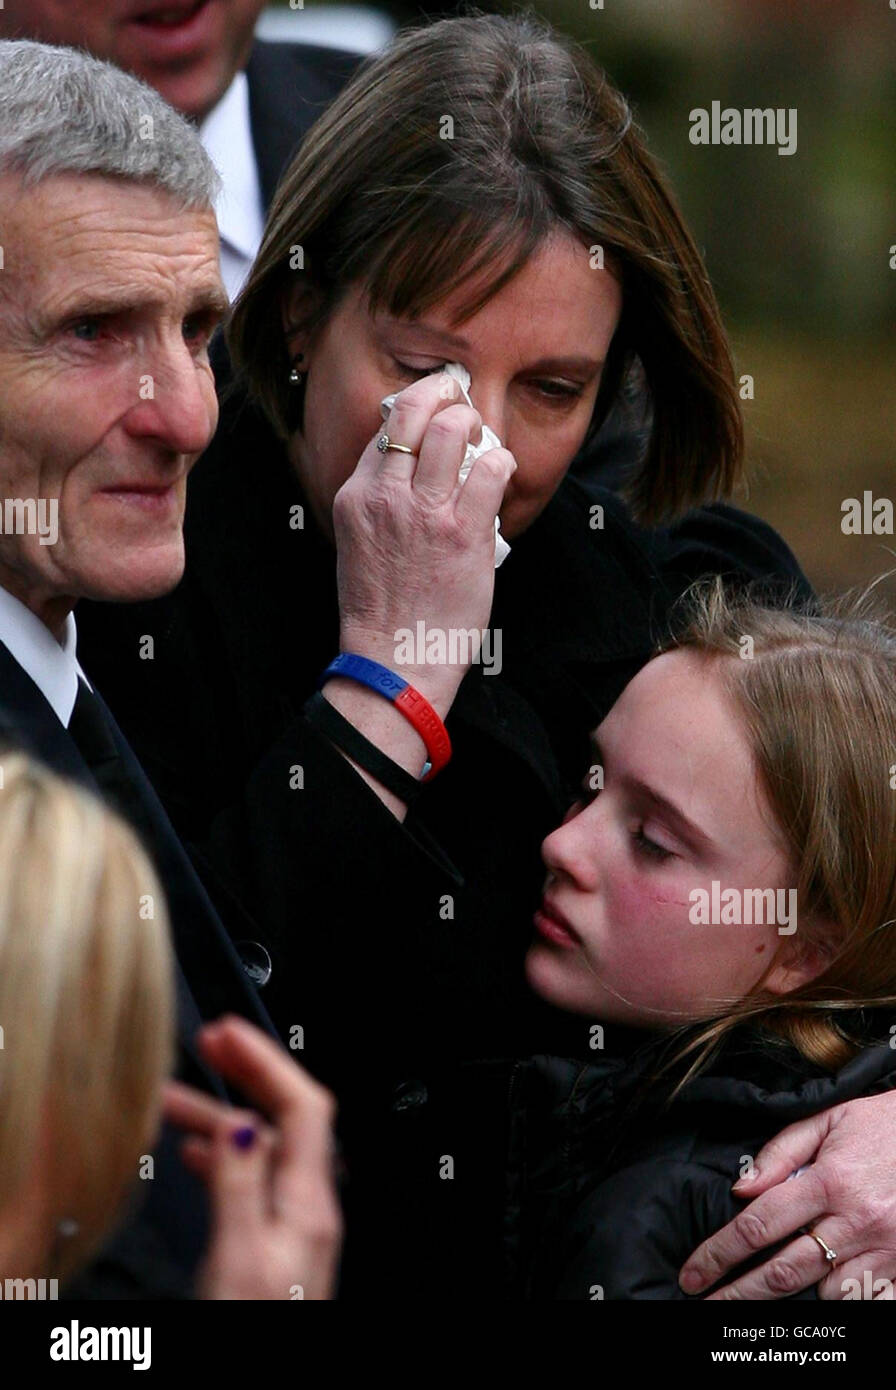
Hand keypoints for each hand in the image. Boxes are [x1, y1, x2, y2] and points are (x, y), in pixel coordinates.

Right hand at [163, 1015, 341, 1299]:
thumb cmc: (261, 1331)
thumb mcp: (243, 1255)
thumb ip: (241, 1183)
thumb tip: (241, 1120)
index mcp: (310, 1201)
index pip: (305, 1104)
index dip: (269, 1059)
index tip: (230, 1033)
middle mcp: (309, 1208)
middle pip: (286, 1119)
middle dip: (248, 1074)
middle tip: (208, 1045)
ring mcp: (293, 1227)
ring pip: (261, 1149)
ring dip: (222, 1116)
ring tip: (175, 1096)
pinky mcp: (274, 1248)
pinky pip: (251, 1180)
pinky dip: (222, 1155)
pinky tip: (196, 1155)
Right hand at [333, 370, 515, 713]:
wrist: (394, 661)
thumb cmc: (382, 611)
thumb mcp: (359, 543)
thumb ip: (380, 501)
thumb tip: (415, 468)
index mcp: (356, 496)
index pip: (386, 426)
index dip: (416, 409)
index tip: (436, 408)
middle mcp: (386, 495)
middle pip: (414, 409)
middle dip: (445, 394)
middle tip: (463, 400)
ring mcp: (425, 512)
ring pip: (453, 428)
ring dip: (474, 424)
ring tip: (482, 439)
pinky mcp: (464, 532)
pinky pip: (492, 470)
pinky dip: (502, 462)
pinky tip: (501, 473)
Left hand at [679, 1092, 895, 1299]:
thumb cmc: (881, 1125)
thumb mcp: (828, 1119)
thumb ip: (781, 1152)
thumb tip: (741, 1189)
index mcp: (829, 1181)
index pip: (759, 1225)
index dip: (720, 1253)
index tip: (693, 1273)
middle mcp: (855, 1221)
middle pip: (784, 1273)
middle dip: (739, 1293)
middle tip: (707, 1303)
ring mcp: (883, 1249)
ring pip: (826, 1294)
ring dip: (797, 1294)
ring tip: (771, 1286)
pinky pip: (866, 1299)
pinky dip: (842, 1297)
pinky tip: (825, 1287)